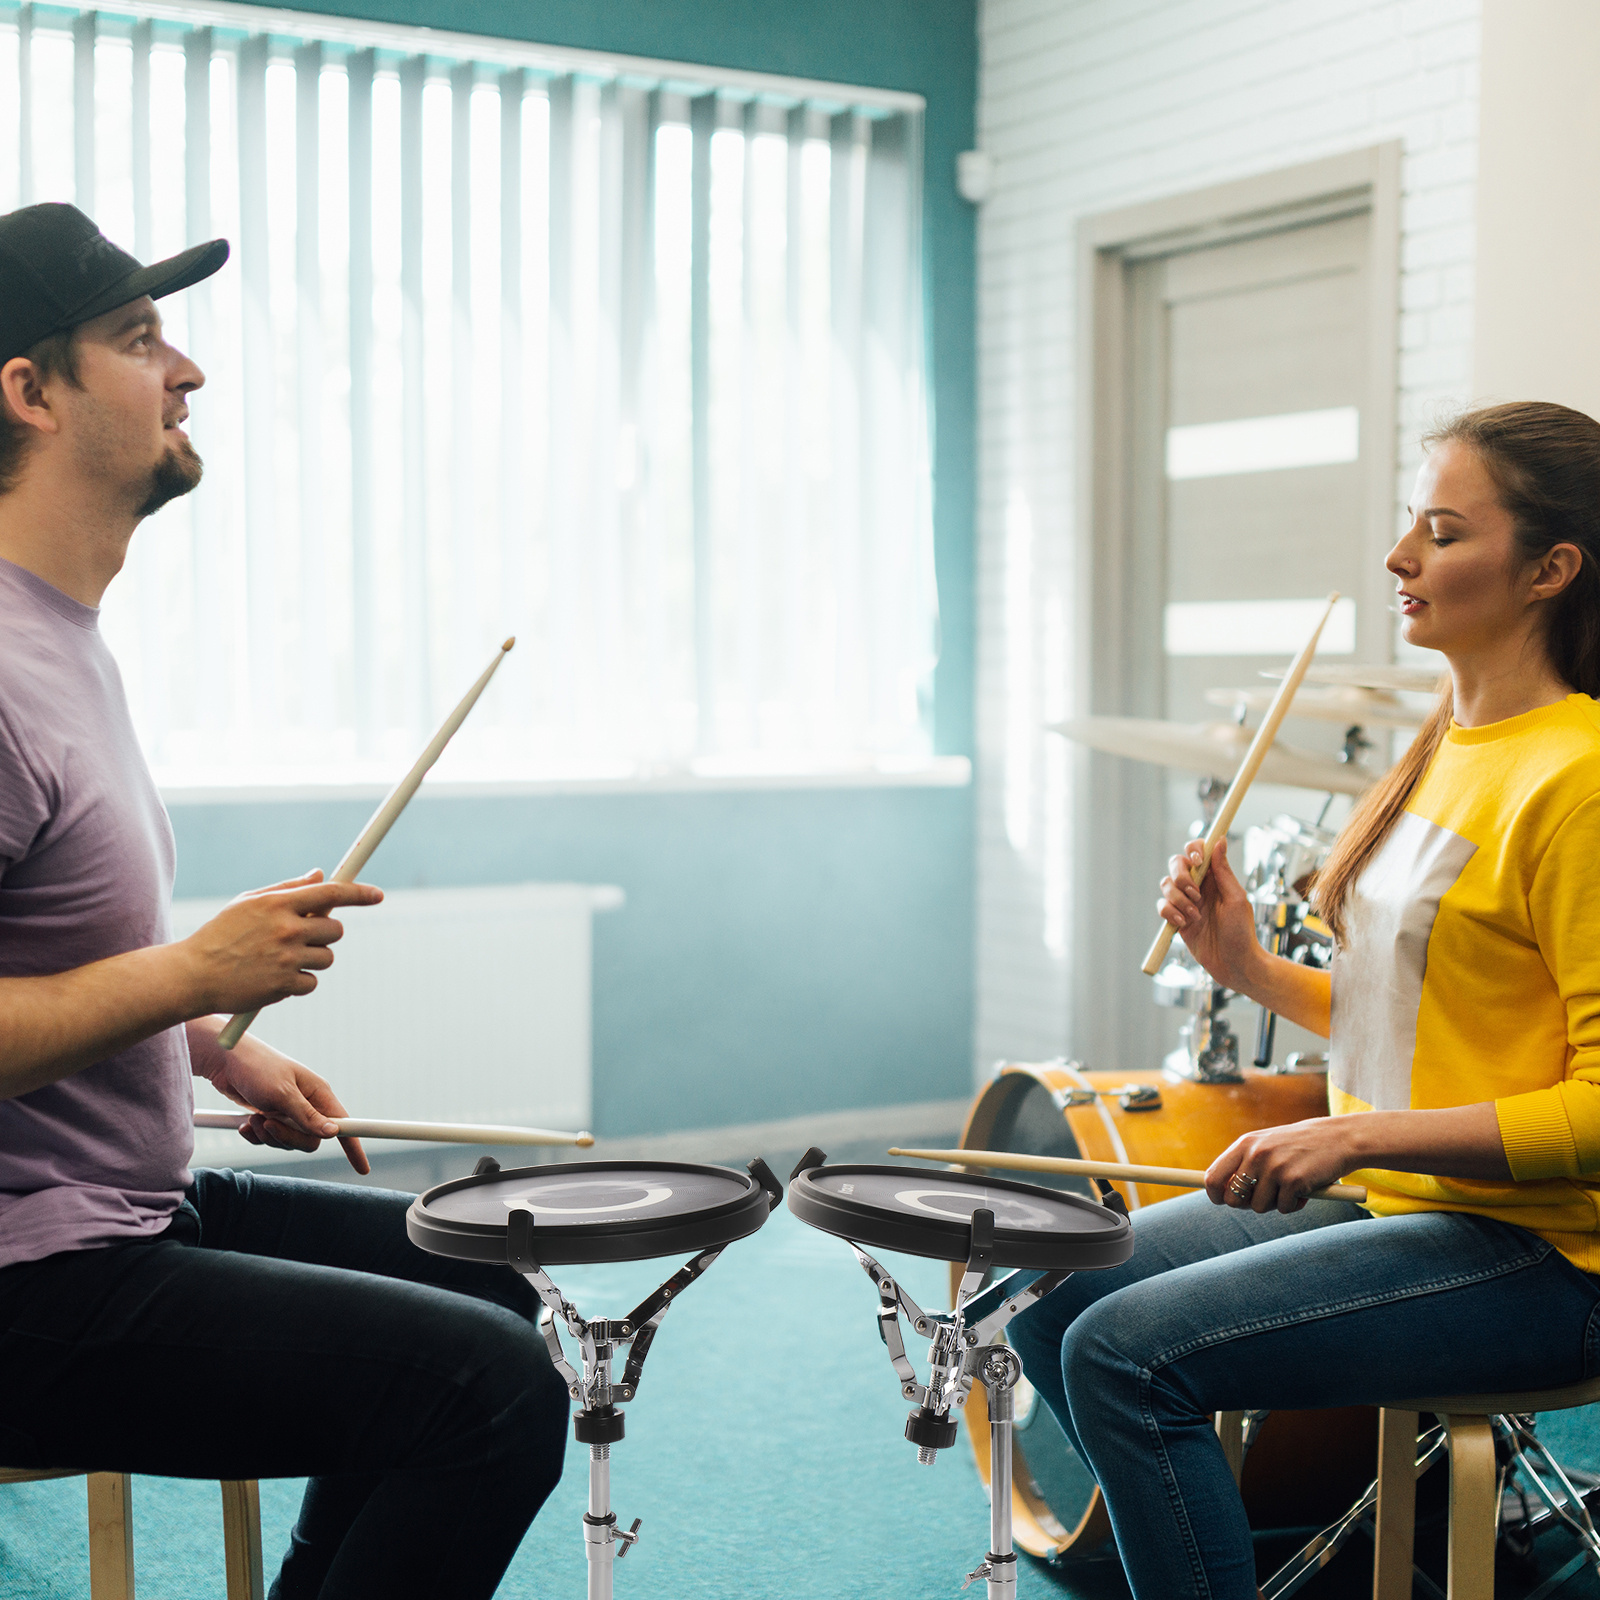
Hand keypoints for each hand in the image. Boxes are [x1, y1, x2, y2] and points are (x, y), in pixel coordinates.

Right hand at [176, 870, 382, 1016]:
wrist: (191, 975)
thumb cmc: (220, 935)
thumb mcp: (248, 903)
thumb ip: (287, 889)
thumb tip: (321, 875)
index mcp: (278, 904)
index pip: (331, 893)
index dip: (359, 893)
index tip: (378, 895)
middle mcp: (286, 929)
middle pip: (336, 929)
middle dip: (324, 934)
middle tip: (300, 937)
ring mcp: (286, 958)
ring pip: (327, 956)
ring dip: (312, 959)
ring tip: (281, 959)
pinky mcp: (284, 985)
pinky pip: (313, 981)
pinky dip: (300, 982)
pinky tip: (275, 978)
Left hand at [203, 1029, 368, 1174]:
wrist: (225, 1060)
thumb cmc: (257, 1068)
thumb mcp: (282, 1092)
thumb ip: (307, 1116)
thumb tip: (334, 1133)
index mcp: (318, 1093)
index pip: (343, 1124)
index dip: (354, 1147)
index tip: (362, 1169)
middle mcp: (307, 1104)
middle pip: (310, 1140)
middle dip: (287, 1137)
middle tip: (268, 1124)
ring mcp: (288, 1112)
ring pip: (288, 1142)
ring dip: (267, 1135)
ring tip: (253, 1117)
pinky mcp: (270, 1117)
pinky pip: (270, 1140)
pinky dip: (256, 1136)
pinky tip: (245, 1125)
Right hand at [1156, 837, 1258, 988]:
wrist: (1234, 964)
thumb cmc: (1242, 932)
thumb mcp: (1236, 898)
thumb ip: (1224, 870)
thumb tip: (1219, 841)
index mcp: (1215, 878)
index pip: (1198, 852)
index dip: (1193, 850)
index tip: (1198, 861)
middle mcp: (1198, 887)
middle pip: (1176, 864)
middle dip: (1181, 877)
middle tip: (1195, 893)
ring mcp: (1185, 903)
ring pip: (1166, 885)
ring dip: (1178, 899)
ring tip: (1195, 915)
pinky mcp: (1176, 919)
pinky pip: (1162, 906)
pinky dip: (1169, 912)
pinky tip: (1183, 923)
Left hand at [1204, 1118, 1356, 1213]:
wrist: (1339, 1138)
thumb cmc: (1300, 1145)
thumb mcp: (1266, 1144)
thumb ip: (1244, 1163)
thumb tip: (1224, 1194)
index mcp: (1245, 1144)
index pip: (1213, 1176)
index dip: (1215, 1194)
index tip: (1222, 1201)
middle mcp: (1256, 1155)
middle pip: (1233, 1198)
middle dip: (1245, 1204)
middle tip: (1265, 1197)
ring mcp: (1274, 1168)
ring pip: (1258, 1207)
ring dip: (1274, 1203)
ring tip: (1289, 1186)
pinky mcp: (1294, 1181)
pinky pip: (1283, 1208)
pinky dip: (1294, 1204)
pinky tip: (1305, 1188)